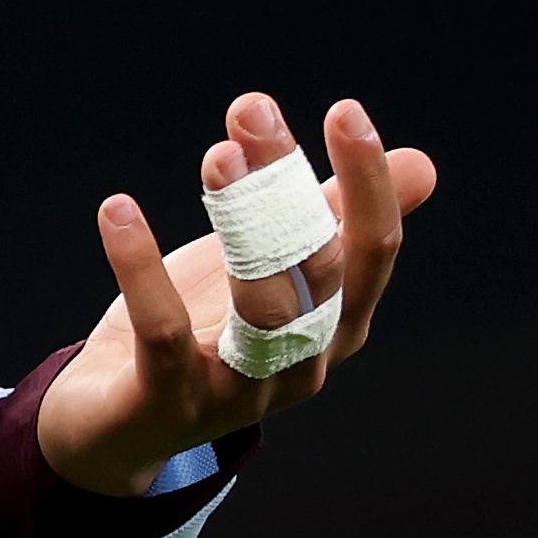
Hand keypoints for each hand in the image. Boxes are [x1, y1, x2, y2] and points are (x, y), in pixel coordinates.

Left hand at [35, 94, 438, 497]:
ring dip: (243, 224)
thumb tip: (423, 164)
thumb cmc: (202, 333)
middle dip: (291, 185)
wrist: (113, 427)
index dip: (367, 183)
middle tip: (253, 110)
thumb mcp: (272, 271)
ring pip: (264, 307)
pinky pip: (164, 332)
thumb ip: (336, 220)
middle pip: (319, 269)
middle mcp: (302, 363)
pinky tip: (118, 209)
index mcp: (336, 327)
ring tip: (218, 154)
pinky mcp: (168, 402)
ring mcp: (239, 391)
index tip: (345, 111)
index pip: (371, 250)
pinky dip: (141, 267)